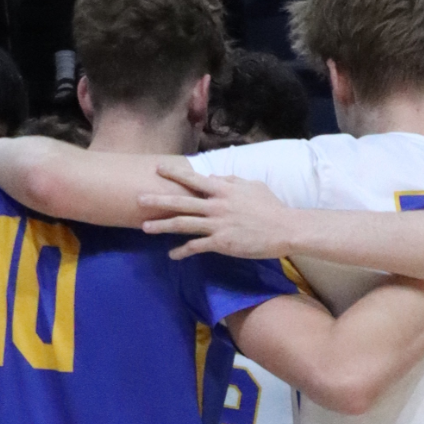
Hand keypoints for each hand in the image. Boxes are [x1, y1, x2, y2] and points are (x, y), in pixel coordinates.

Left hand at [142, 163, 297, 259]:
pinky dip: (182, 251)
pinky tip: (172, 255)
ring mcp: (217, 225)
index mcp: (223, 189)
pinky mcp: (221, 243)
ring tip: (144, 228)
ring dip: (162, 226)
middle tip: (138, 199)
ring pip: (183, 224)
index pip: (193, 179)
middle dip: (158, 201)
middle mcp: (216, 205)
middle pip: (181, 202)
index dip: (174, 173)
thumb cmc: (271, 207)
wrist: (285, 228)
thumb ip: (232, 181)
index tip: (157, 168)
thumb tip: (215, 178)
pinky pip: (196, 247)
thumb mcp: (253, 186)